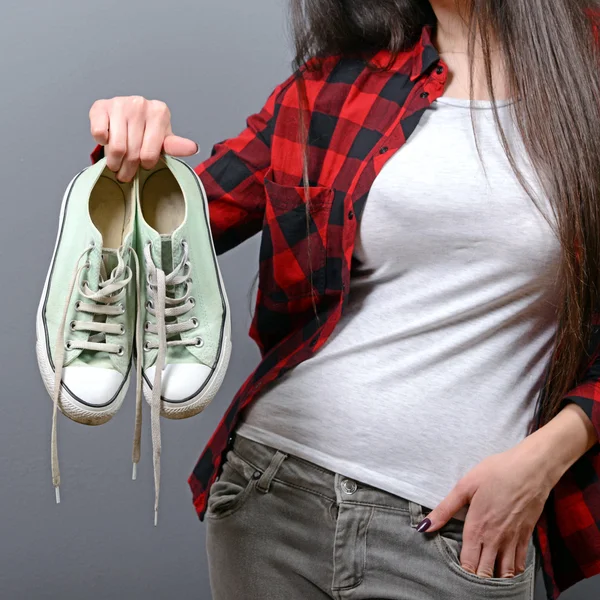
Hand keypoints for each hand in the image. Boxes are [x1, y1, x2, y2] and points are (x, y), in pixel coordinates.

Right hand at [89, 96, 198, 182]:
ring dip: (114, 162)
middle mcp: (140, 103)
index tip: (145, 165)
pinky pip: (100, 134)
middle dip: (128, 169)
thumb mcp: (163, 141)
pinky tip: (108, 141)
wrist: (125, 118)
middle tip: (126, 175)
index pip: (150, 153)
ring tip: (116, 165)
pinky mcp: (100, 106)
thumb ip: (175, 146)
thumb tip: (193, 148)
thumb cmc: (147, 133)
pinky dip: (102, 143)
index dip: (146, 164)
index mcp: (160, 111)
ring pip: (116, 147)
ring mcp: (120, 103)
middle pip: (133, 152)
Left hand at [416, 440, 553, 578]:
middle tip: (467, 579)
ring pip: (505, 573)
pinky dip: (512, 572)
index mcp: (477, 529)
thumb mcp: (465, 486)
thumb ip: (444, 509)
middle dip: (476, 580)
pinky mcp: (526, 536)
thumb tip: (424, 527)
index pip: (468, 565)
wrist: (532, 468)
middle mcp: (496, 540)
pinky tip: (506, 571)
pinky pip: (520, 564)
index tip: (453, 574)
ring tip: (485, 578)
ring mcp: (513, 540)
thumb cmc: (496, 473)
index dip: (461, 574)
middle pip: (486, 574)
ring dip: (495, 578)